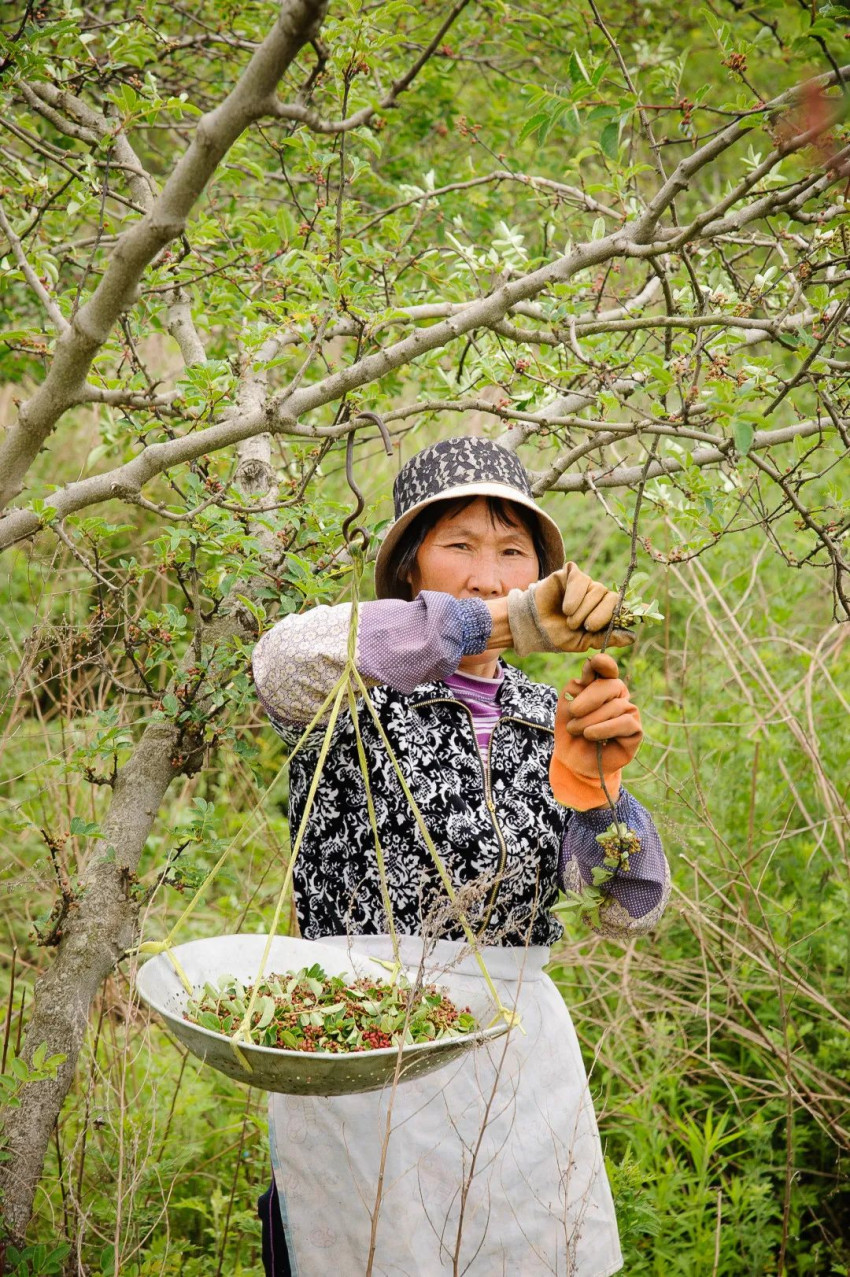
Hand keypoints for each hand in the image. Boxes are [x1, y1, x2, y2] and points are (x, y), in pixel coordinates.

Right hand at [507, 563, 633, 656]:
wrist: (534, 627)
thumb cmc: (558, 636)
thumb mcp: (584, 641)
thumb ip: (606, 637)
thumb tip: (632, 637)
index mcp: (604, 613)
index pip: (624, 608)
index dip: (636, 609)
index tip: (649, 611)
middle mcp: (598, 597)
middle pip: (612, 599)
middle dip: (600, 615)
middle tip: (584, 626)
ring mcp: (586, 585)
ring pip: (597, 590)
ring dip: (583, 609)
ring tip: (569, 619)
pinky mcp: (572, 574)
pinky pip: (582, 580)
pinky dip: (575, 595)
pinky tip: (566, 606)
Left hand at [549, 653, 642, 809]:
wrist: (573, 762)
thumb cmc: (571, 733)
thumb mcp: (566, 708)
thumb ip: (576, 688)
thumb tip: (589, 671)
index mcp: (602, 686)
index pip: (607, 669)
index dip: (604, 664)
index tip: (595, 662)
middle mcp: (619, 697)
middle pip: (611, 685)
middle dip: (589, 698)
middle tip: (573, 712)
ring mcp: (629, 713)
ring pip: (616, 706)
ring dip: (591, 719)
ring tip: (576, 730)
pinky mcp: (635, 731)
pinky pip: (624, 723)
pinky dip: (604, 729)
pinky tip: (590, 735)